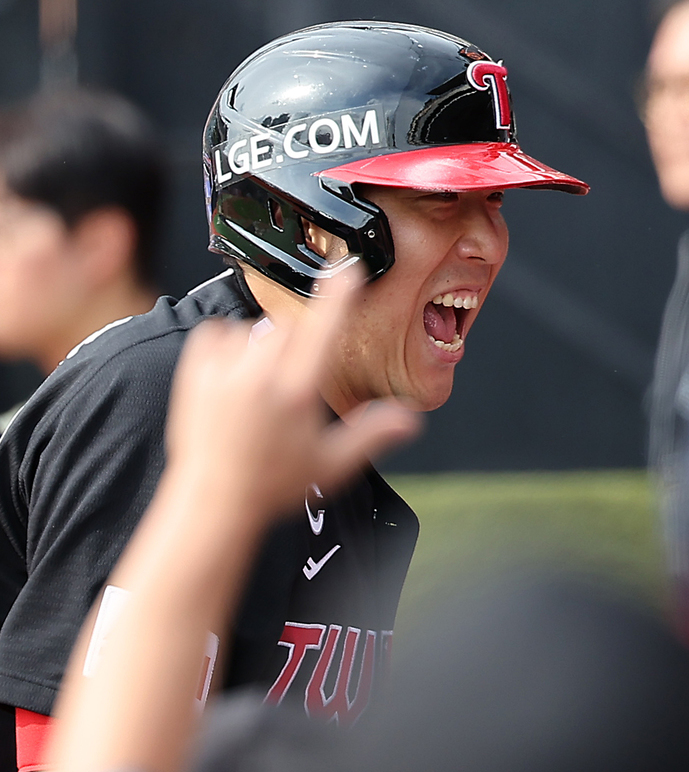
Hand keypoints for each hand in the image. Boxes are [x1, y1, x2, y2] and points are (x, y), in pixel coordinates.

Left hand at [165, 270, 420, 520]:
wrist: (214, 501)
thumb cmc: (273, 485)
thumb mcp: (332, 464)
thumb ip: (373, 434)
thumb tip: (411, 419)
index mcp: (296, 394)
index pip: (322, 332)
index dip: (338, 298)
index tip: (350, 270)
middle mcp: (258, 378)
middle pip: (289, 328)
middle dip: (300, 343)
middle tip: (297, 381)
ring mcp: (223, 374)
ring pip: (255, 330)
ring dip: (265, 346)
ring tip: (263, 389)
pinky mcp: (194, 375)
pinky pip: (219, 333)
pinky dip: (231, 344)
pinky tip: (237, 375)